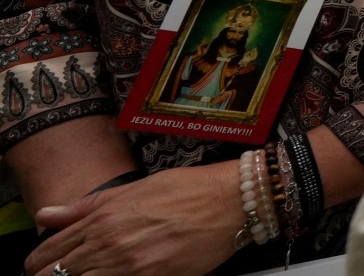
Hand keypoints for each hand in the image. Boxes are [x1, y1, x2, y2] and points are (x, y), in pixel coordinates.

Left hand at [29, 163, 240, 275]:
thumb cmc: (190, 189)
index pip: (51, 250)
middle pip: (57, 275)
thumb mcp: (133, 189)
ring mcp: (130, 268)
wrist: (233, 200)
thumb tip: (46, 214)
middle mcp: (110, 245)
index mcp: (103, 219)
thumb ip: (86, 205)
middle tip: (56, 275)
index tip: (38, 266)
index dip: (37, 262)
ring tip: (85, 274)